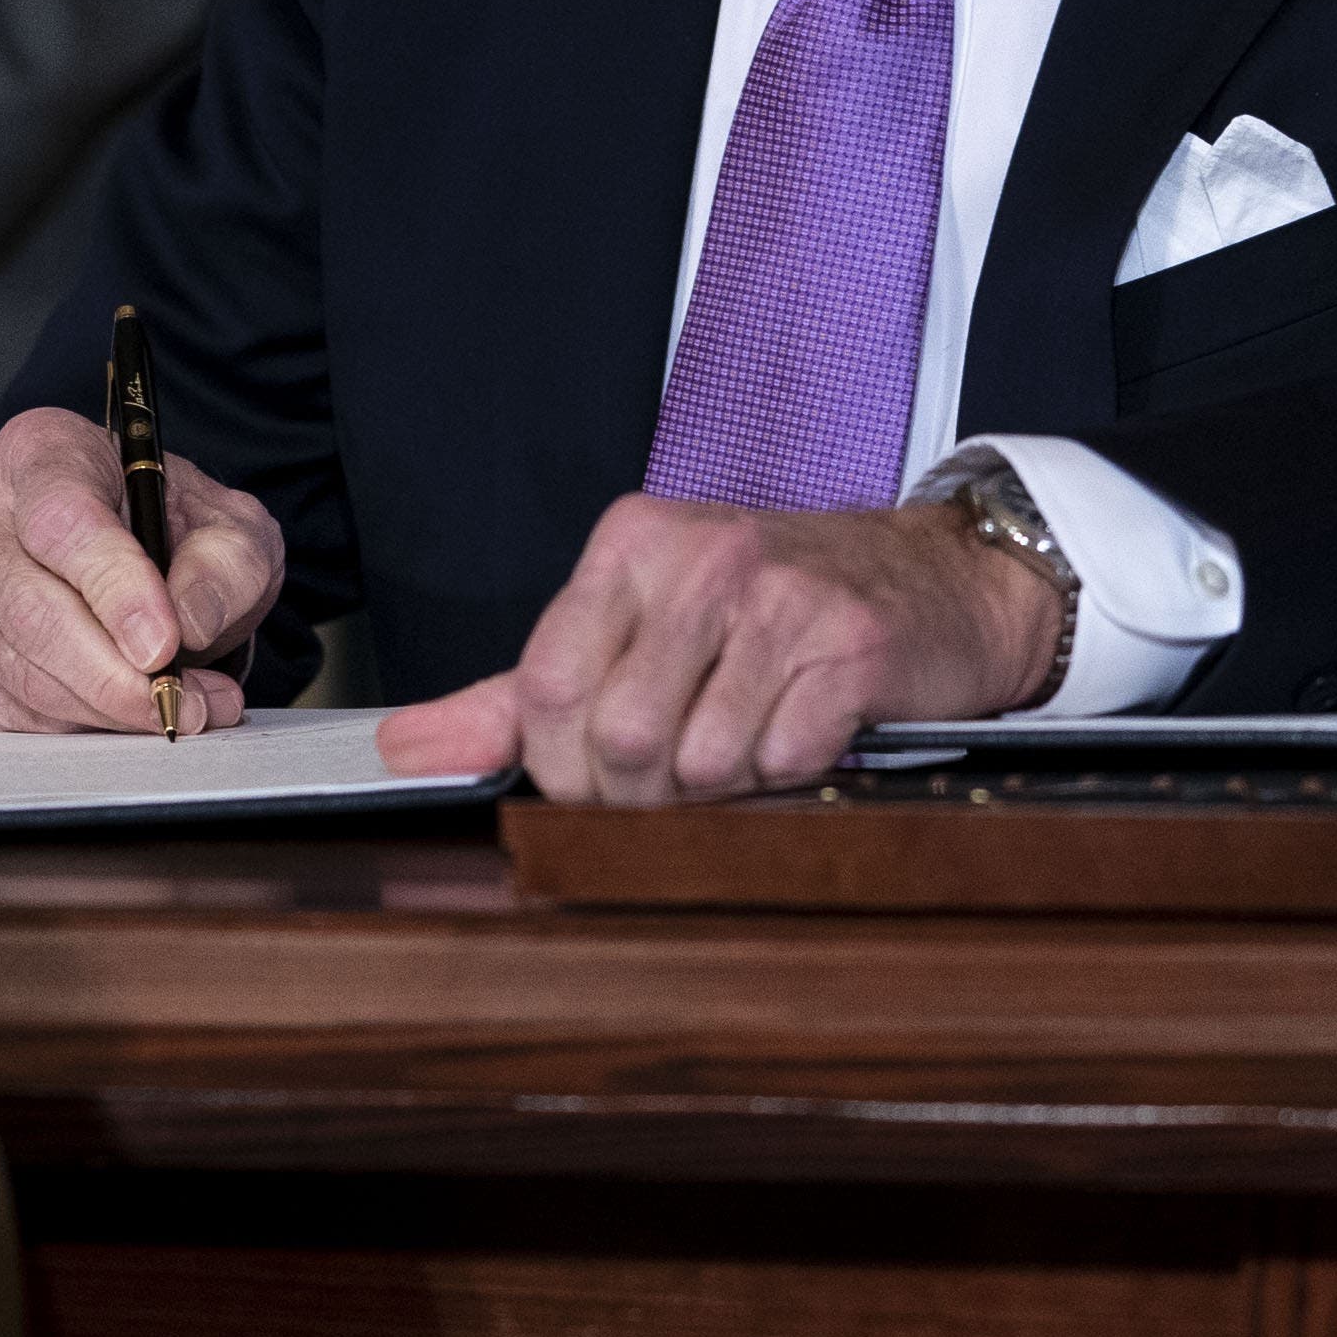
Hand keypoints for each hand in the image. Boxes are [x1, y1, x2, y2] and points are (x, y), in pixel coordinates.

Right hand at [0, 405, 286, 729]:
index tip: (165, 647)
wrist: (127, 540)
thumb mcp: (229, 523)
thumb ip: (225, 563)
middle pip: (27, 608)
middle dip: (111, 675)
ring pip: (17, 669)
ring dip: (104, 708)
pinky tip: (126, 712)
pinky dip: (75, 725)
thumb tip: (189, 623)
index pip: (62, 524)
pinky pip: (8, 708)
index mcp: (42, 452)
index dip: (114, 592)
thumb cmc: (169, 521)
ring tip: (181, 707)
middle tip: (181, 703)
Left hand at [376, 498, 1060, 802]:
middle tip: (684, 773)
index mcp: (631, 545)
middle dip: (643, 792)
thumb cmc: (773, 610)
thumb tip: (402, 749)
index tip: (599, 776)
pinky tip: (803, 732)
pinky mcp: (851, 644)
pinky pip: (781, 760)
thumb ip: (515, 698)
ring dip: (720, 788)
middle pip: (617, 740)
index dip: (563, 768)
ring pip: (697, 762)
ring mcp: (781, 595)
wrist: (934, 580)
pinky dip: (788, 773)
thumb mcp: (639, 628)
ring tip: (748, 743)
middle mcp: (700, 557)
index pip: (545, 692)